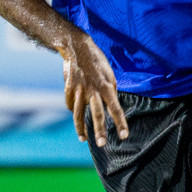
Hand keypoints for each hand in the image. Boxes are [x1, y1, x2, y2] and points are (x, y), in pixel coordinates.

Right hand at [61, 32, 127, 146]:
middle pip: (97, 114)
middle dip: (100, 131)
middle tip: (102, 144)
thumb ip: (110, 90)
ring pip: (79, 114)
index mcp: (106, 87)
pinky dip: (73, 111)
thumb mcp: (109, 74)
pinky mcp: (68, 89)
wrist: (77, 47)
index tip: (124, 136)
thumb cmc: (97, 61)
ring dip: (81, 128)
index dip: (120, 123)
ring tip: (83, 139)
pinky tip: (76, 119)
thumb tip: (111, 104)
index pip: (116, 108)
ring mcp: (78, 91)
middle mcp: (92, 91)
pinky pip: (70, 104)